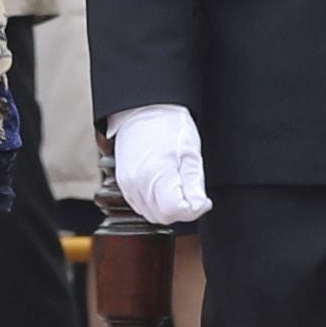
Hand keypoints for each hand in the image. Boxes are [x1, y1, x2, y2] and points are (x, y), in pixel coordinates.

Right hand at [108, 104, 210, 226]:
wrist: (144, 110)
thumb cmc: (168, 125)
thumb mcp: (191, 153)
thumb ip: (194, 185)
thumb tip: (200, 207)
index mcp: (155, 174)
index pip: (174, 211)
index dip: (193, 209)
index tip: (201, 198)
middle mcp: (137, 184)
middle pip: (164, 216)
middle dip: (181, 209)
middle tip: (191, 189)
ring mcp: (128, 186)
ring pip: (152, 214)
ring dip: (167, 208)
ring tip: (177, 184)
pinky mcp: (124, 185)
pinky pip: (142, 206)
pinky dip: (155, 203)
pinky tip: (163, 186)